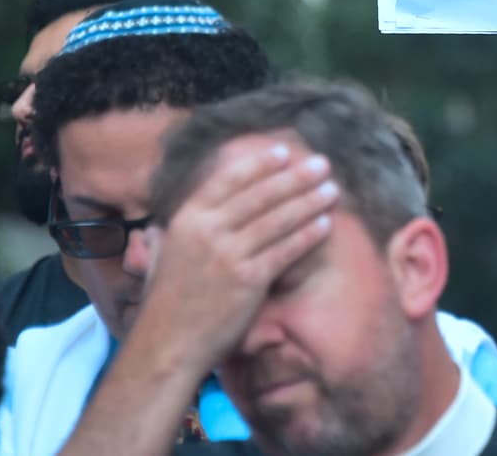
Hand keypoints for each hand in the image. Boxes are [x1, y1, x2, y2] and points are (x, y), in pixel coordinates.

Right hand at [135, 140, 338, 375]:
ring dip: (310, 201)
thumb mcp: (164, 255)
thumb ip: (175, 231)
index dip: (258, 165)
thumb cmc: (167, 303)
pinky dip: (308, 235)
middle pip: (261, 195)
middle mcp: (208, 231)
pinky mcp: (249, 280)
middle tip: (322, 164)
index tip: (283, 152)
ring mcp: (229, 255)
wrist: (167, 345)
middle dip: (295, 177)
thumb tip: (182, 215)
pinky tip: (326, 224)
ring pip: (278, 220)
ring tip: (332, 189)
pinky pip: (286, 250)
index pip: (228, 180)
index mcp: (186, 219)